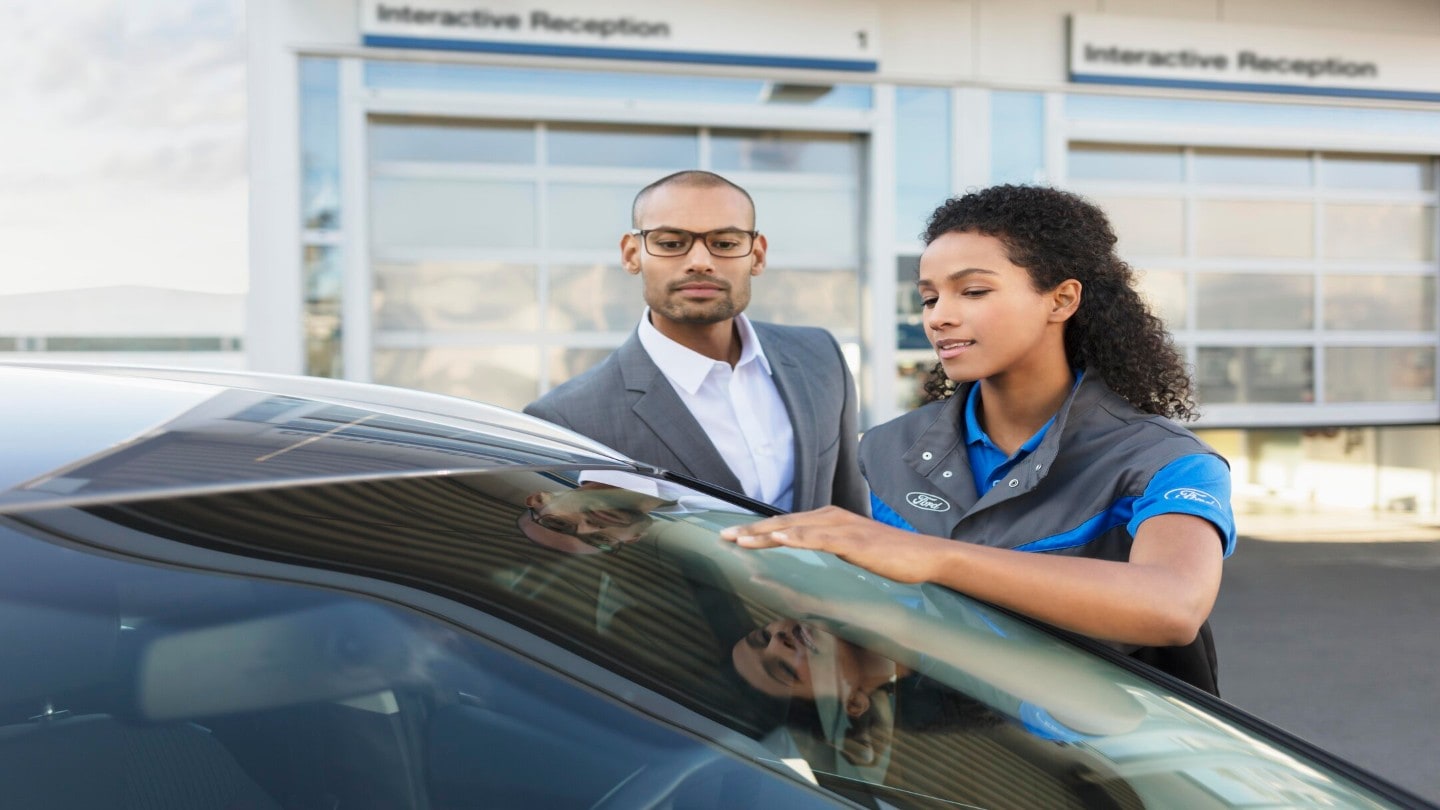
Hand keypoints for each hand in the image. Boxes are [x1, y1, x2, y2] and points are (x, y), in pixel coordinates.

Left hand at [718, 506, 951, 583]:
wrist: (924, 556)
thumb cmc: (889, 557)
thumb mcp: (851, 553)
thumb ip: (829, 552)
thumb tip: (807, 561)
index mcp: (828, 521)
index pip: (785, 524)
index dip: (757, 530)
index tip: (732, 537)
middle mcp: (830, 518)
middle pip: (782, 523)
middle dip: (750, 531)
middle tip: (722, 538)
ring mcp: (841, 527)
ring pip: (794, 528)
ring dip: (764, 534)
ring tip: (739, 540)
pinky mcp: (852, 539)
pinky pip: (819, 538)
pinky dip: (797, 537)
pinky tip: (779, 539)